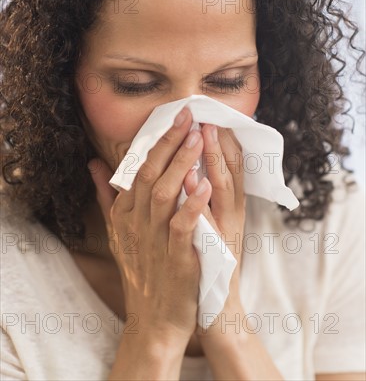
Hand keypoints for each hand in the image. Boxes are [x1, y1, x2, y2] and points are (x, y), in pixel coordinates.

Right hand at [87, 107, 211, 346]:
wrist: (153, 319)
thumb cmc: (141, 270)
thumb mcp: (118, 231)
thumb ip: (107, 196)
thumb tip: (94, 163)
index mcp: (125, 213)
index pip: (137, 168)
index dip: (156, 141)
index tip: (172, 117)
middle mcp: (136, 222)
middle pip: (149, 174)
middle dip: (168, 142)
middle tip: (187, 115)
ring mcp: (154, 239)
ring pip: (164, 194)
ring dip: (181, 164)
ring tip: (197, 138)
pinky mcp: (175, 258)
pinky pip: (182, 226)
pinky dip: (192, 204)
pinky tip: (206, 184)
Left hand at [183, 124, 245, 337]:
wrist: (203, 309)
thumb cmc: (194, 262)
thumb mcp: (192, 226)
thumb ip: (185, 198)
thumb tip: (175, 170)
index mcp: (222, 207)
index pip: (225, 167)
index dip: (218, 141)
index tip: (206, 116)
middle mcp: (228, 216)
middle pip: (229, 172)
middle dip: (217, 143)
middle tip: (206, 116)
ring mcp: (223, 233)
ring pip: (223, 191)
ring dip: (214, 162)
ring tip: (203, 136)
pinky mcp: (215, 252)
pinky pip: (208, 222)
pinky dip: (202, 201)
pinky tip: (195, 182)